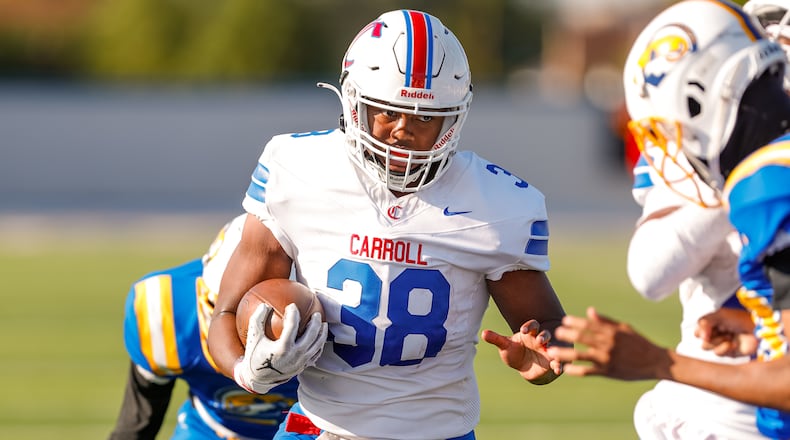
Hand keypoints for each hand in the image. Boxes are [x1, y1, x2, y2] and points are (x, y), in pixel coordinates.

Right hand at [234, 302, 327, 393]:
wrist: (259, 379)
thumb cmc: (255, 356)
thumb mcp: (253, 338)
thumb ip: (257, 320)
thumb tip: (265, 305)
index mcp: (282, 348)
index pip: (292, 326)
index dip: (293, 313)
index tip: (292, 306)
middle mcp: (295, 355)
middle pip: (311, 335)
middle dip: (315, 322)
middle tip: (316, 313)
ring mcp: (301, 362)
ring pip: (317, 345)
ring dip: (322, 333)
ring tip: (323, 323)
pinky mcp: (303, 367)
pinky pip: (316, 354)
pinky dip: (320, 344)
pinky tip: (319, 337)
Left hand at [481, 319, 562, 384]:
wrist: (525, 367)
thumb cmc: (515, 353)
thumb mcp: (505, 346)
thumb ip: (496, 339)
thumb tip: (483, 333)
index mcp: (530, 333)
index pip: (532, 325)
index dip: (529, 326)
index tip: (524, 331)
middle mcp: (541, 339)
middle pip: (545, 334)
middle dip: (543, 336)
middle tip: (540, 341)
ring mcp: (548, 350)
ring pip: (554, 346)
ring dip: (554, 349)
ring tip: (552, 353)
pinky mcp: (552, 362)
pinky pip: (557, 362)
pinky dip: (558, 365)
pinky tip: (558, 369)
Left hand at [546, 307, 669, 380]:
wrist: (656, 362)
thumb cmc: (639, 343)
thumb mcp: (624, 328)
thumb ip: (605, 321)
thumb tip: (589, 311)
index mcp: (611, 332)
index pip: (589, 325)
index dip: (575, 322)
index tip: (564, 320)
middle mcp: (608, 344)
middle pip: (582, 338)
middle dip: (567, 335)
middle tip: (555, 333)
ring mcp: (607, 358)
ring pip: (581, 355)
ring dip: (565, 353)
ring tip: (552, 352)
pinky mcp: (608, 371)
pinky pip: (588, 371)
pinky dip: (576, 370)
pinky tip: (566, 369)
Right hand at [695, 308, 756, 356]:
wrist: (757, 328)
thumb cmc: (739, 319)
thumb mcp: (719, 315)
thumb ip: (705, 322)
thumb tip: (700, 337)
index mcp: (711, 324)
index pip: (697, 330)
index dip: (700, 330)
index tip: (708, 327)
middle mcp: (714, 334)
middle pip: (700, 340)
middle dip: (710, 335)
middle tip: (722, 330)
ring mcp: (720, 344)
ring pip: (706, 347)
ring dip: (717, 341)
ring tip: (729, 336)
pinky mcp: (728, 353)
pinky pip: (718, 353)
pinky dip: (725, 347)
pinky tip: (733, 343)